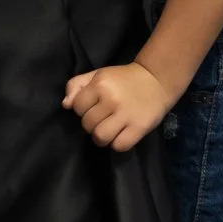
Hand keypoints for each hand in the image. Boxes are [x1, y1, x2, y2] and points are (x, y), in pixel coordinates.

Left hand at [62, 61, 176, 151]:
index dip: (82, 110)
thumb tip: (66, 105)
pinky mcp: (139, 128)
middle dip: (92, 124)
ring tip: (109, 129)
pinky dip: (117, 144)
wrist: (156, 80)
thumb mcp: (98, 75)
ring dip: (102, 137)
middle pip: (87, 125)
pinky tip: (121, 134)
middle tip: (103, 118)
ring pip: (100, 137)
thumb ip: (77, 85)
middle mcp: (111, 99)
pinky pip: (119, 146)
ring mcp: (126, 115)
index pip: (77, 107)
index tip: (93, 107)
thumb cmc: (123, 78)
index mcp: (100, 84)